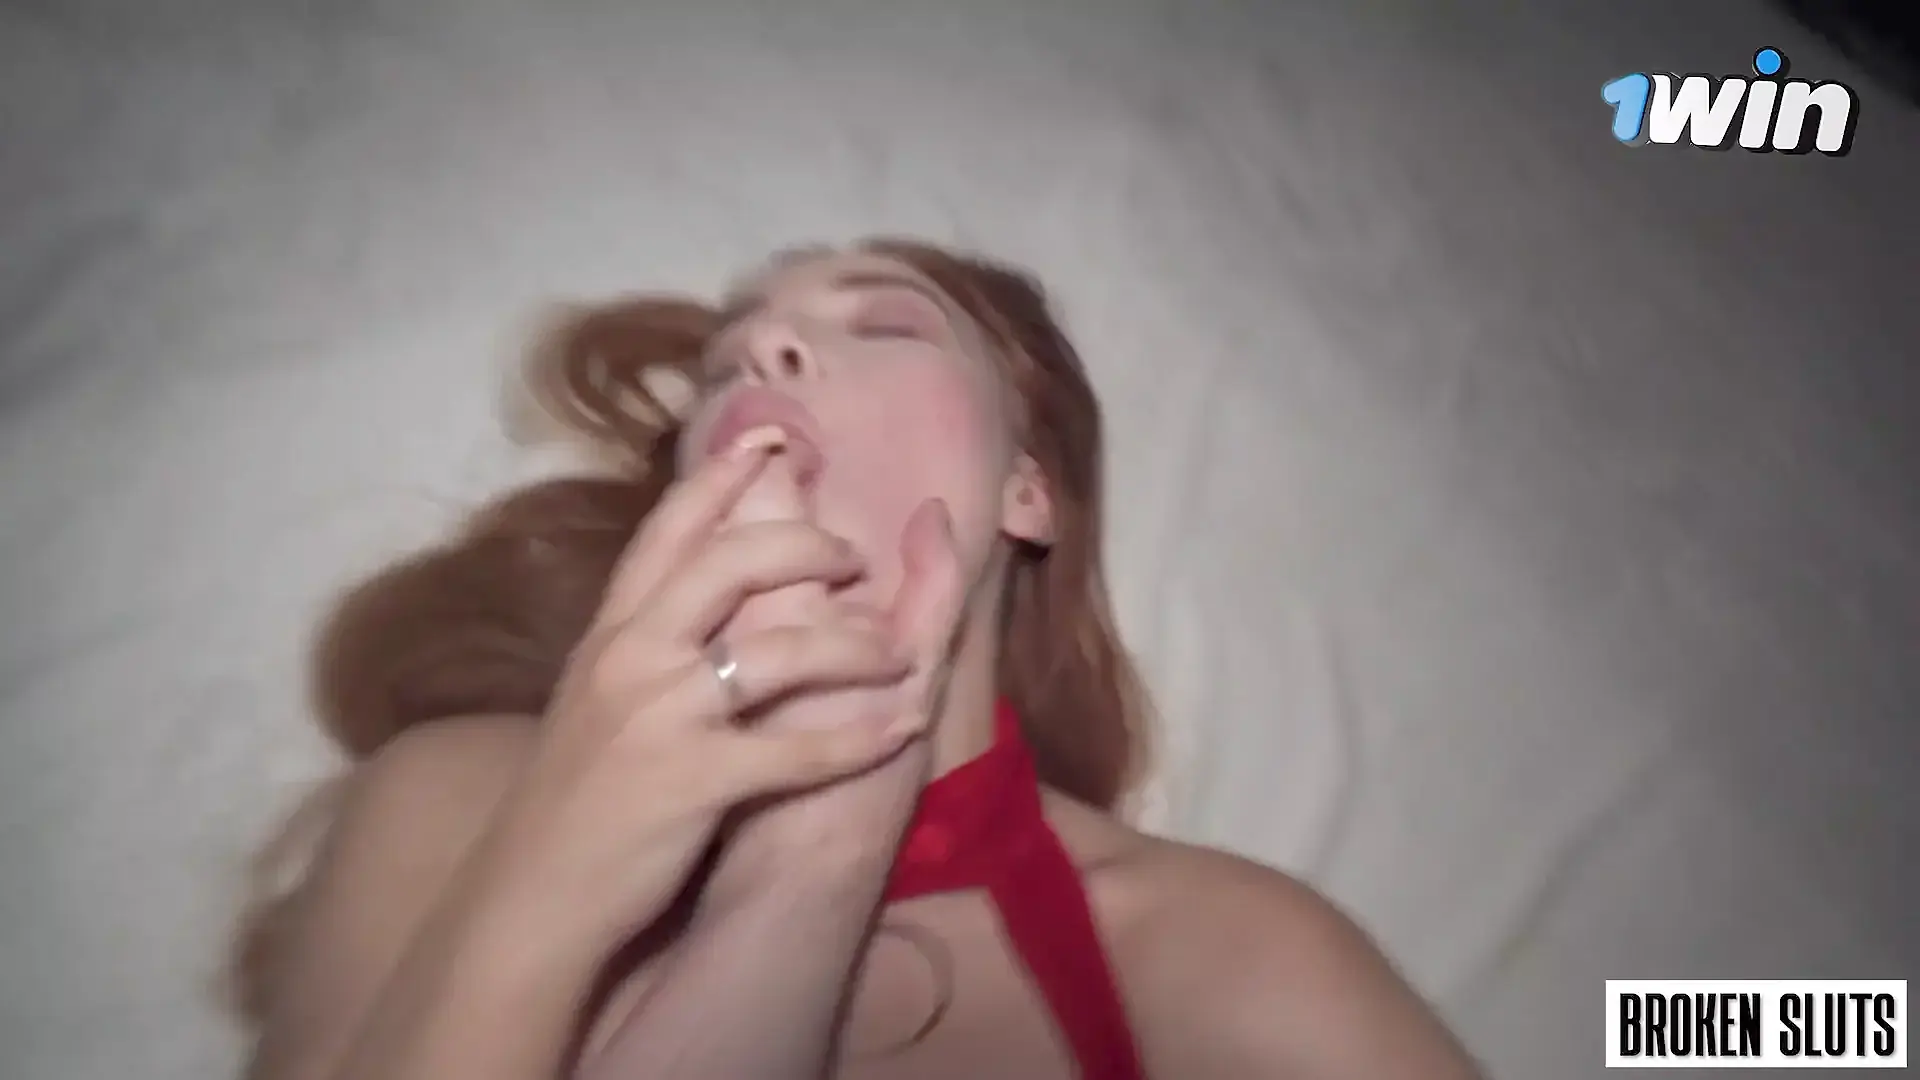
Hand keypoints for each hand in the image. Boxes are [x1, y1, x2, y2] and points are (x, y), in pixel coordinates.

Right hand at [472, 431, 924, 953]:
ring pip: (780, 652)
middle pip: (732, 564)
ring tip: (896, 651)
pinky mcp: (694, 782)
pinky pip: (798, 752)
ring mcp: (663, 717)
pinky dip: (858, 740)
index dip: (723, 475)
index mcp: (609, 633)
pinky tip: (900, 729)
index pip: (668, 531)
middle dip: (807, 547)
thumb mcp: (589, 701)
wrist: (529, 898)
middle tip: (854, 554)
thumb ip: (637, 645)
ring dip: (854, 646)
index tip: (774, 436)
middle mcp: (633, 657)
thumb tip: (690, 600)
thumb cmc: (568, 803)